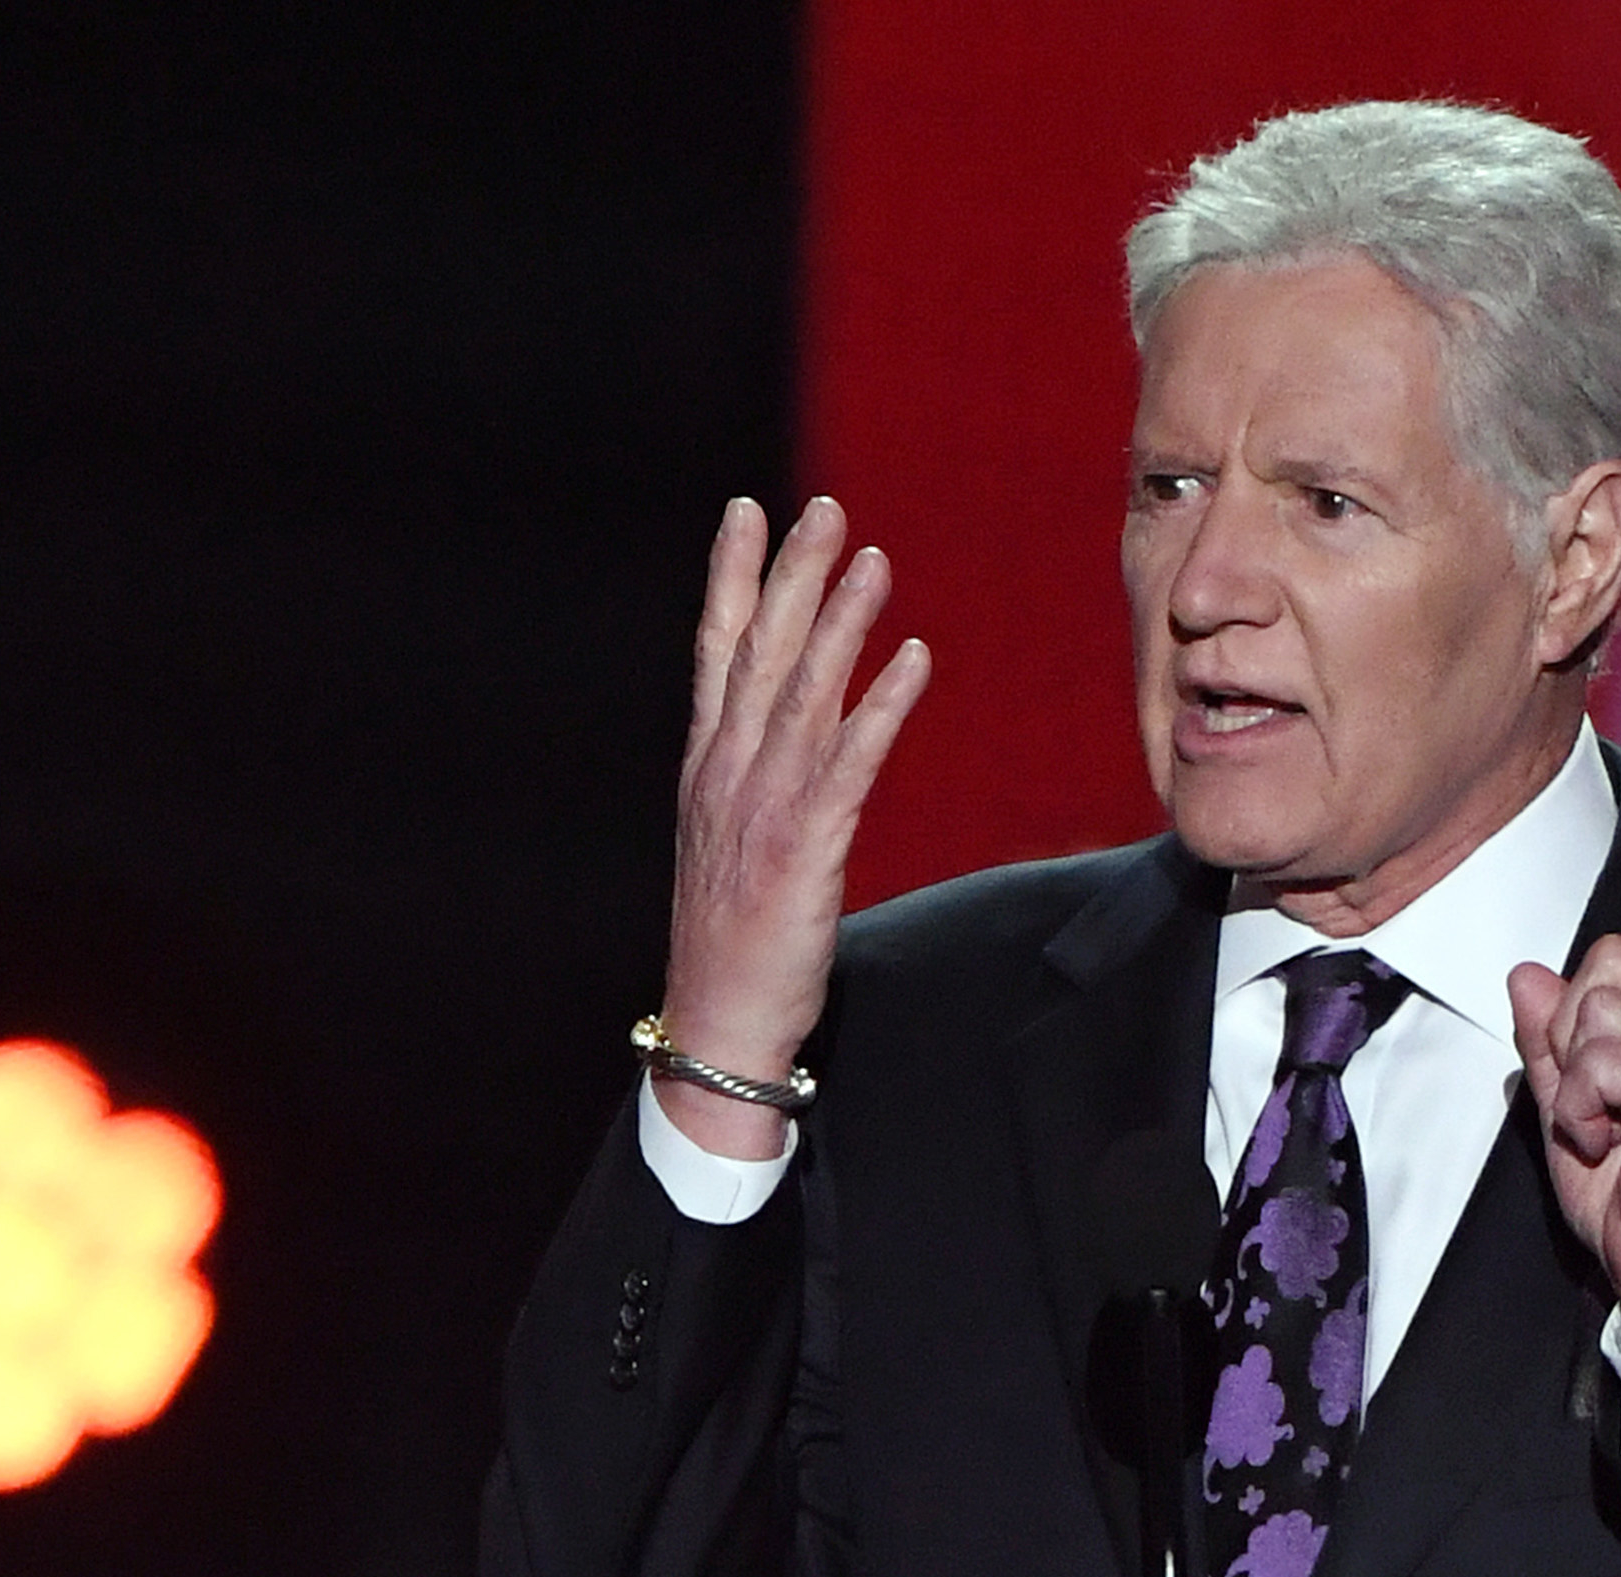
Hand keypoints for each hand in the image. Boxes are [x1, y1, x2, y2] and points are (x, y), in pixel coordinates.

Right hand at [658, 495, 931, 1157]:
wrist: (717, 1023)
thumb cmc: (731, 941)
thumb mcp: (730, 843)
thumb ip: (751, 779)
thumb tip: (783, 729)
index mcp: (707, 768)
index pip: (715, 651)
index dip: (733, 578)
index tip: (747, 511)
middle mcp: (727, 774)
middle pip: (759, 652)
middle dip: (790, 574)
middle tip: (822, 508)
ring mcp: (762, 807)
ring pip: (800, 692)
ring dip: (838, 622)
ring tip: (871, 558)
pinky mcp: (805, 847)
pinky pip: (849, 761)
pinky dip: (881, 704)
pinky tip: (913, 659)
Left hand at [1504, 756, 1620, 1342]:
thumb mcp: (1571, 1103)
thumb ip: (1551, 1038)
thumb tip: (1526, 974)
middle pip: (1599, 956)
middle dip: (1567, 1033)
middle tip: (1595, 1106)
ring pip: (1589, 1006)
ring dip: (1573, 1078)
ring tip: (1608, 1130)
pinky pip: (1595, 1057)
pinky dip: (1583, 1107)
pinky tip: (1613, 1143)